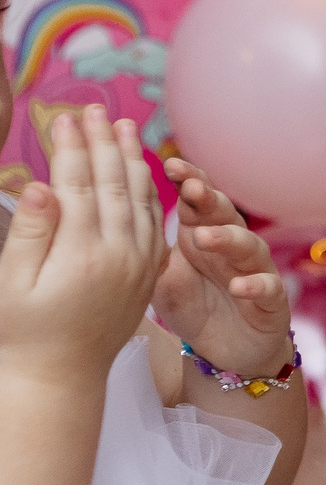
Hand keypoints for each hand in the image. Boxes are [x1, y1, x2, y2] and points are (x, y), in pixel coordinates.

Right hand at [0, 110, 165, 381]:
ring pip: (140, 199)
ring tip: (123, 126)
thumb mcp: (13, 285)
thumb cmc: (24, 332)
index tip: (64, 117)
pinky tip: (141, 169)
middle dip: (103, 143)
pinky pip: (153, 221)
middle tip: (93, 108)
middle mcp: (120, 255)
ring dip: (131, 159)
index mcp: (83, 254)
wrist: (61, 376)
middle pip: (113, 184)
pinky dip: (148, 191)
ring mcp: (140, 263)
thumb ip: (30, 234)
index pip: (79, 186)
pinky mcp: (148, 272)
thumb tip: (42, 186)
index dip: (72, 148)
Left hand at [150, 156, 291, 377]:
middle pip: (226, 215)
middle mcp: (232, 247)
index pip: (198, 201)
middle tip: (191, 189)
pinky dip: (256, 285)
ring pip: (249, 247)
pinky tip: (239, 286)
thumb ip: (148, 246)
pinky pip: (269, 288)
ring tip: (205, 237)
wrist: (226, 351)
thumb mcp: (162, 275)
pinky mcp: (272, 301)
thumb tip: (109, 213)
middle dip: (210, 199)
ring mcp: (255, 272)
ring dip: (229, 239)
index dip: (189, 181)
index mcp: (203, 235)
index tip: (170, 165)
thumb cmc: (193, 306)